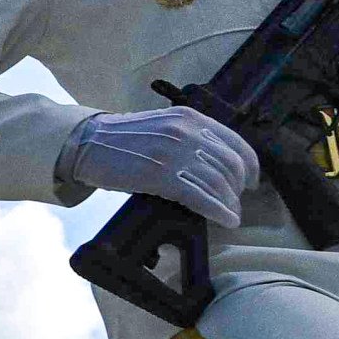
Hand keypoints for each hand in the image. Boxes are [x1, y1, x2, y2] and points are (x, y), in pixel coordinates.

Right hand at [66, 106, 258, 226]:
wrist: (87, 143)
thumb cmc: (123, 139)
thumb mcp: (163, 127)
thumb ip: (190, 138)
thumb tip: (215, 166)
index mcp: (190, 118)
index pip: (235, 143)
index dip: (250, 166)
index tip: (251, 182)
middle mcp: (186, 131)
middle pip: (231, 165)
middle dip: (238, 189)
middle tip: (235, 203)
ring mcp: (173, 153)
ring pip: (218, 182)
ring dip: (230, 203)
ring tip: (230, 215)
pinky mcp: (159, 175)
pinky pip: (200, 195)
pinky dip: (218, 210)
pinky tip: (226, 220)